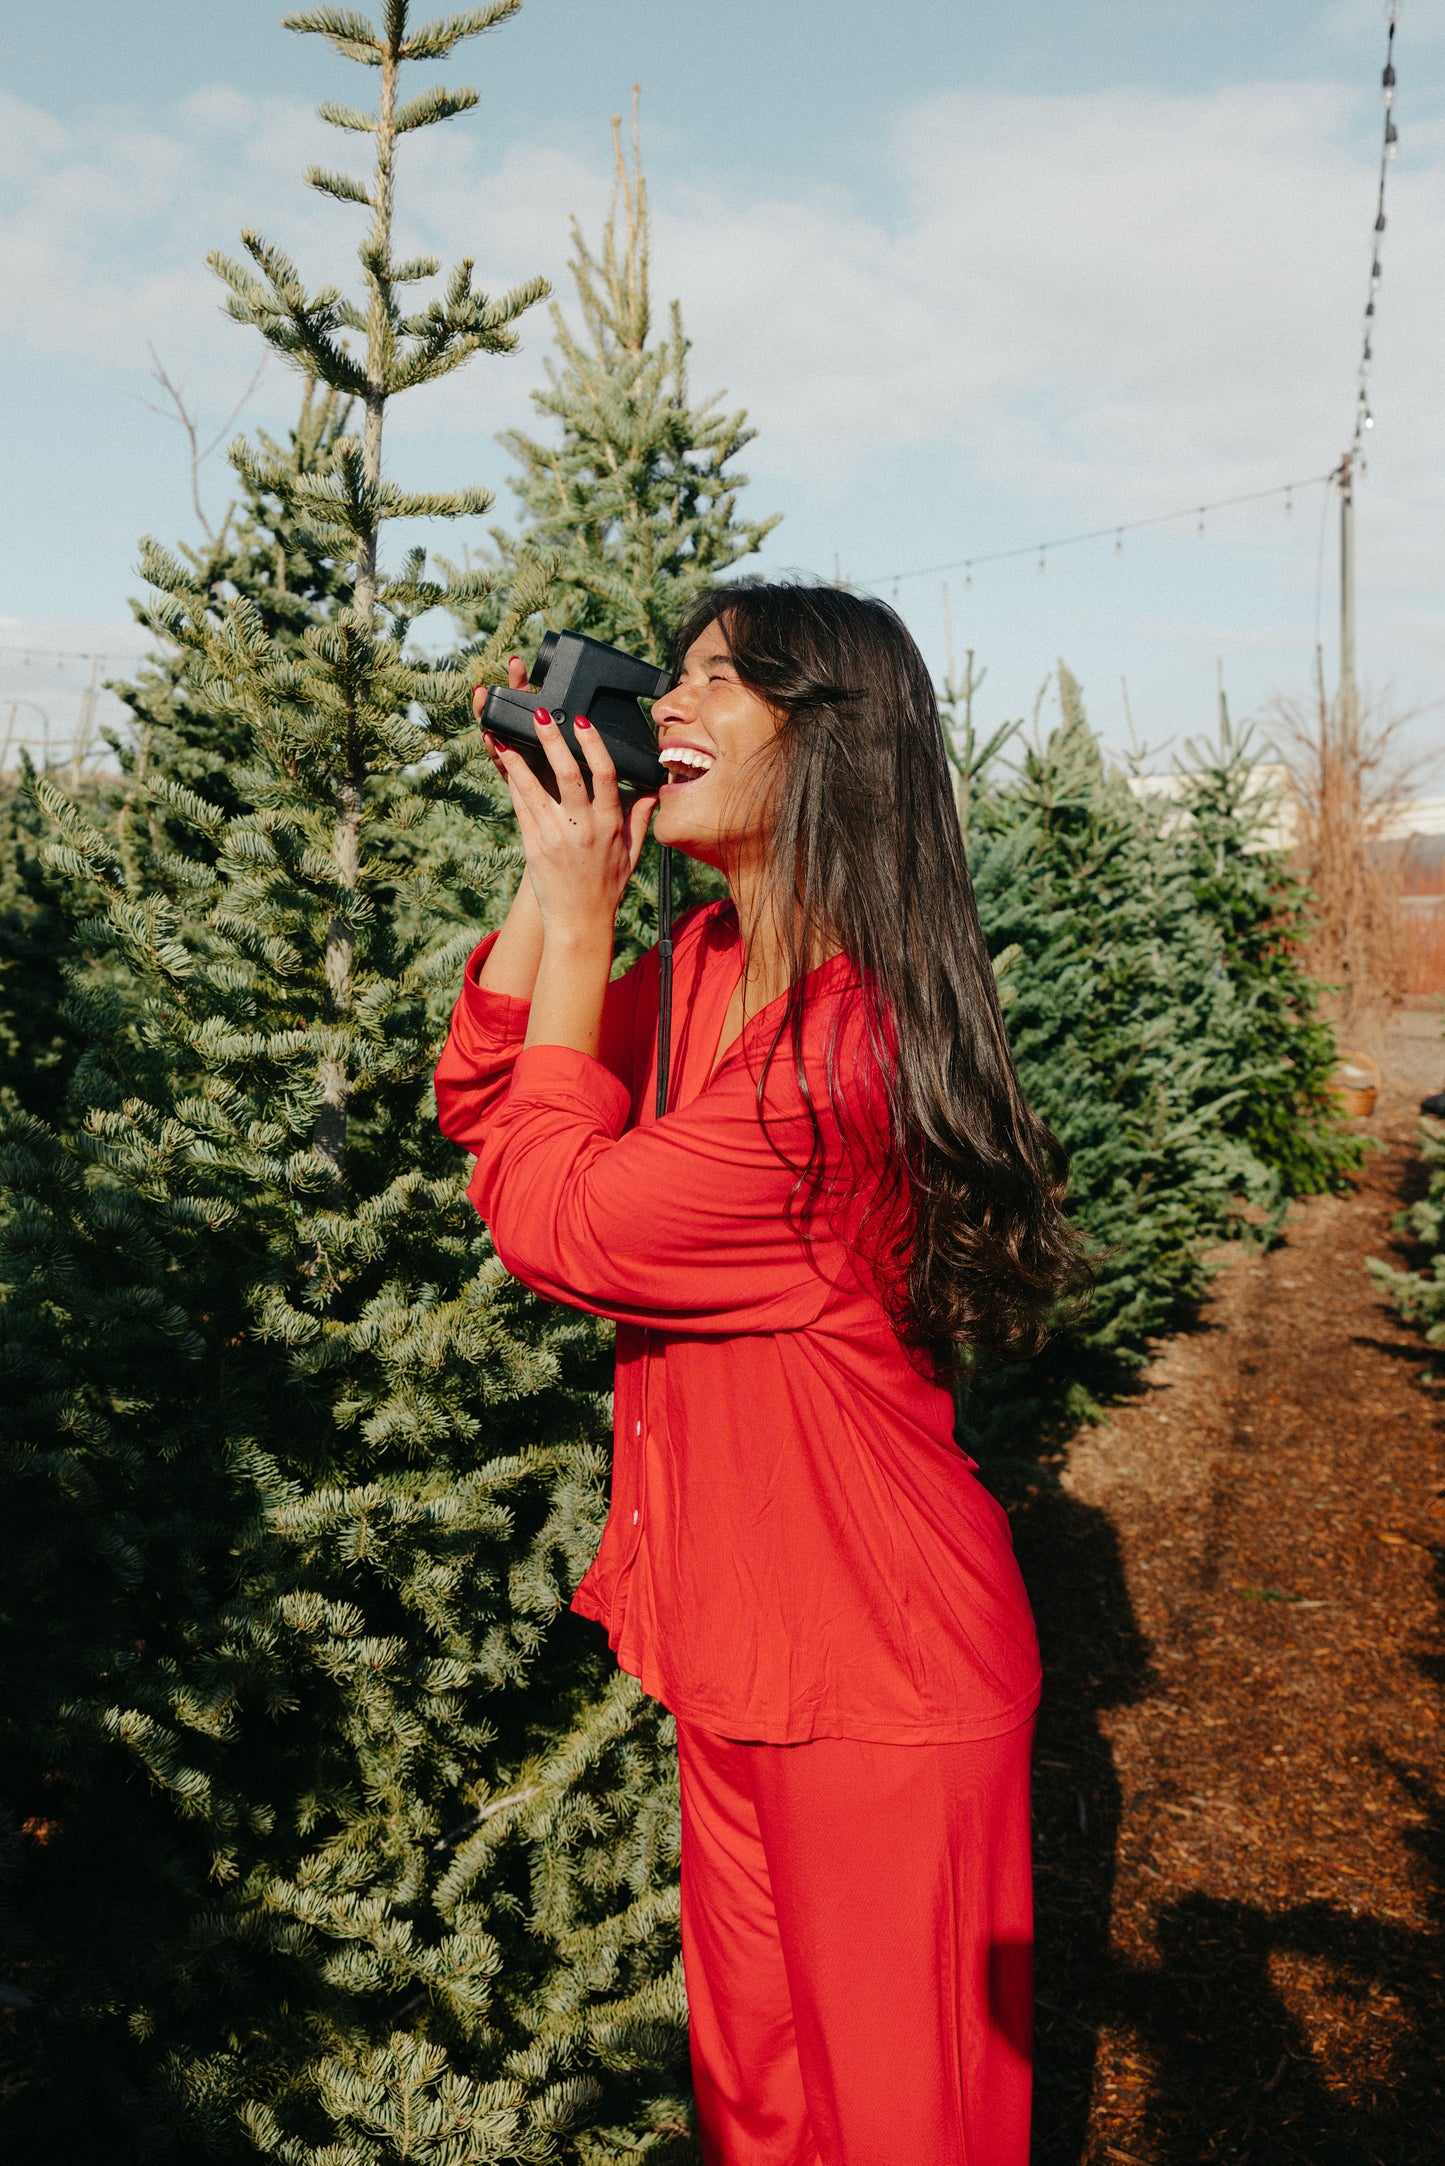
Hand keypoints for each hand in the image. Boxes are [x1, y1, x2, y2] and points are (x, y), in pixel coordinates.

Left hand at [481, 660, 656, 947]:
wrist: (580, 922)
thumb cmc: (607, 887)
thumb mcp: (633, 853)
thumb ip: (641, 819)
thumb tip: (652, 792)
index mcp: (610, 824)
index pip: (605, 776)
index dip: (593, 745)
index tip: (581, 722)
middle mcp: (584, 827)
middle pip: (568, 774)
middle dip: (553, 741)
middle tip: (540, 714)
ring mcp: (556, 836)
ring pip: (536, 789)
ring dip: (520, 759)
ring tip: (506, 735)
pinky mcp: (535, 846)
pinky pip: (522, 809)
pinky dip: (513, 785)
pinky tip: (505, 765)